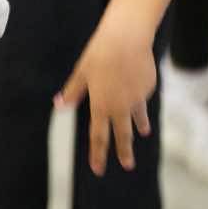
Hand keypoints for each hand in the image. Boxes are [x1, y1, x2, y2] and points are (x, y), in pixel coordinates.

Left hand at [53, 23, 154, 176]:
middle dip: (124, 152)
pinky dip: (139, 96)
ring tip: (143, 133)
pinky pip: (142, 96)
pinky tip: (135, 81)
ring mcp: (138, 99)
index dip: (98, 154)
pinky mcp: (148, 88)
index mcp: (101, 106)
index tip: (98, 170)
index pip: (98, 137)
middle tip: (128, 166)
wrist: (127, 38)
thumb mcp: (81, 72)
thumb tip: (59, 106)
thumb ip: (73, 92)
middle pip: (123, 135)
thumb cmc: (99, 53)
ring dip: (140, 127)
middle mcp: (121, 107)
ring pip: (138, 118)